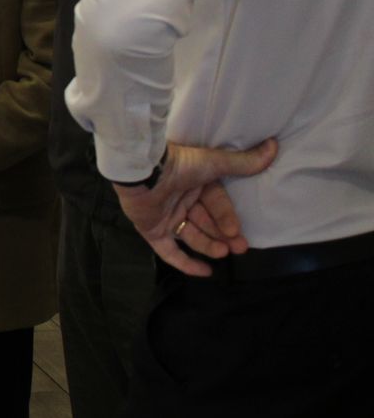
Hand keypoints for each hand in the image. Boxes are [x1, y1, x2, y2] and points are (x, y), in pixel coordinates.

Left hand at [111, 139, 278, 276]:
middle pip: (206, 223)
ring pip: (192, 237)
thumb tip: (274, 145)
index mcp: (194, 185)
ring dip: (209, 246)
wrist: (142, 173)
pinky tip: (206, 272)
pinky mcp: (151, 231)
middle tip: (239, 249)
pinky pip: (170, 252)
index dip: (227, 218)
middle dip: (223, 236)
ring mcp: (166, 217)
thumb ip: (243, 162)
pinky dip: (186, 263)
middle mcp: (181, 201)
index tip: (237, 231)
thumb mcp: (214, 163)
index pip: (216, 206)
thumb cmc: (178, 165)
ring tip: (223, 254)